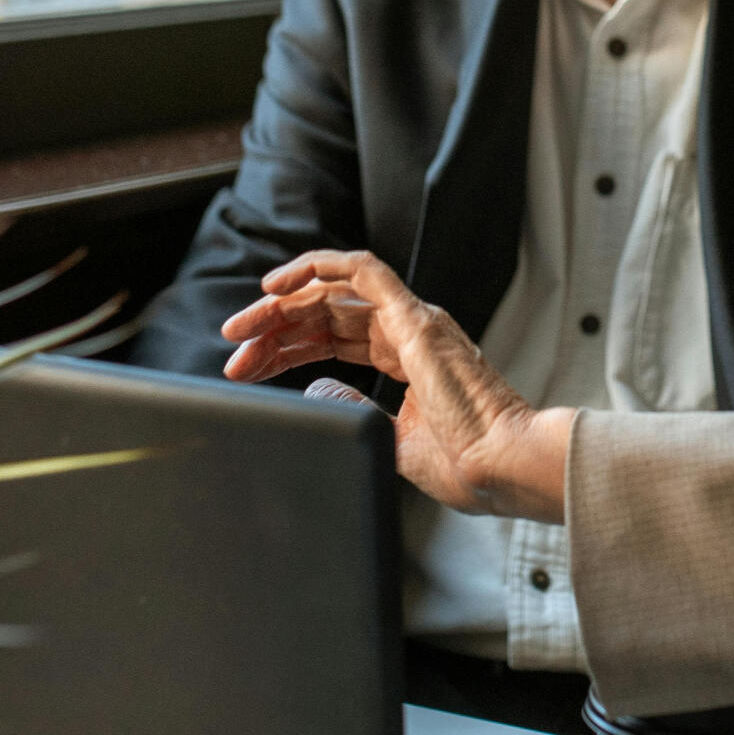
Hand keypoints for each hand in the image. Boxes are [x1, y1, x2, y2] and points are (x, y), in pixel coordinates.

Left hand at [219, 250, 570, 521]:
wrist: (500, 467)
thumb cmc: (464, 463)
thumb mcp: (388, 437)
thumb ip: (351, 407)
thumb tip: (315, 386)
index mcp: (407, 359)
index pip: (332, 339)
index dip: (285, 348)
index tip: (246, 367)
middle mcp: (409, 332)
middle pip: (326, 314)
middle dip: (274, 327)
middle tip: (233, 345)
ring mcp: (414, 322)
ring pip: (335, 292)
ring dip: (282, 304)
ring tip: (242, 326)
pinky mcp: (415, 320)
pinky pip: (366, 271)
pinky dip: (320, 267)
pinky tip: (280, 284)